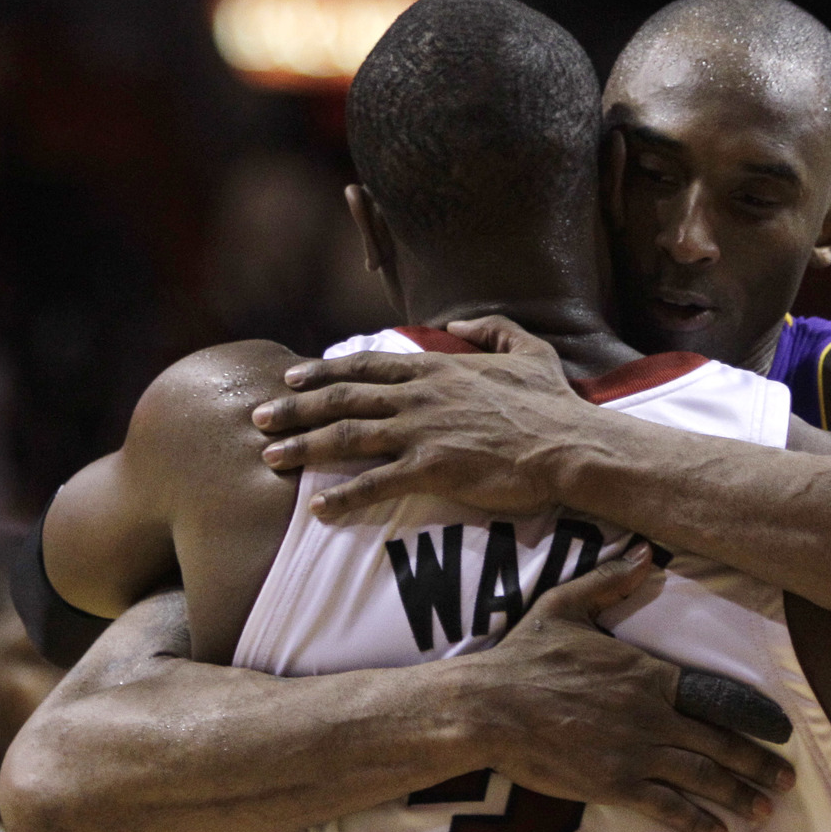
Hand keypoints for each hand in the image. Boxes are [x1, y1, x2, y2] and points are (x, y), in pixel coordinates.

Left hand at [253, 316, 604, 518]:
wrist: (572, 445)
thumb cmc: (554, 404)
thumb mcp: (528, 349)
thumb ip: (491, 329)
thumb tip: (459, 323)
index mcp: (437, 369)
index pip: (366, 366)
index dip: (323, 371)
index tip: (291, 377)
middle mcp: (420, 396)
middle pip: (342, 398)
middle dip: (295, 408)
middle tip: (259, 419)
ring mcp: (423, 431)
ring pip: (347, 435)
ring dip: (303, 447)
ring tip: (271, 458)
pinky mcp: (433, 468)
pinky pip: (376, 483)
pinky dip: (343, 495)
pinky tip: (319, 508)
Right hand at [462, 544, 795, 831]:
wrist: (488, 706)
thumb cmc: (524, 656)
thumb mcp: (565, 605)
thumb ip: (610, 582)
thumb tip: (647, 553)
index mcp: (648, 673)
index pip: (716, 697)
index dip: (753, 718)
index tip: (781, 733)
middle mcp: (653, 714)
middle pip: (720, 743)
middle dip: (758, 764)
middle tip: (787, 780)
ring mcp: (636, 751)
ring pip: (701, 776)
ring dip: (738, 795)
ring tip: (764, 810)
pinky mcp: (614, 783)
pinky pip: (666, 806)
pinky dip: (696, 821)